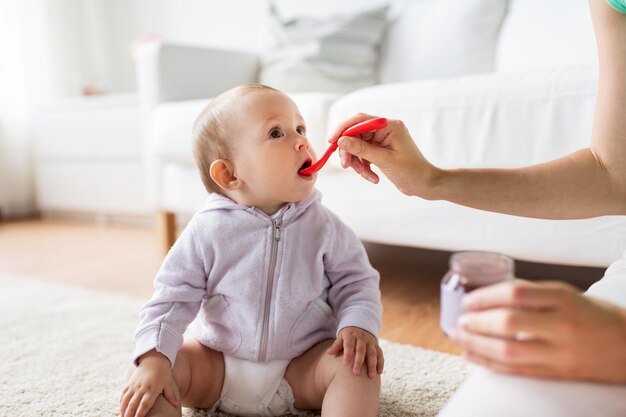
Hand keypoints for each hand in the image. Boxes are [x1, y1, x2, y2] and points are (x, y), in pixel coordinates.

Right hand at [120, 350, 180, 416]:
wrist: (153, 359)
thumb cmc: (163, 373)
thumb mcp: (168, 383)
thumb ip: (171, 395)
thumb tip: (176, 405)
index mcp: (152, 389)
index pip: (145, 403)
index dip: (141, 412)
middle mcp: (142, 387)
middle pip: (133, 404)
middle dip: (129, 414)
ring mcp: (134, 385)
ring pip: (126, 400)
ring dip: (123, 410)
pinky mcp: (129, 383)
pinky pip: (123, 394)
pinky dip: (121, 403)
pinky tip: (121, 410)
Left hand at [327, 326, 383, 377]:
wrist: (360, 325)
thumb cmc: (348, 335)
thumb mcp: (341, 337)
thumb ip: (336, 345)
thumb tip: (329, 353)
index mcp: (351, 336)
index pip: (349, 345)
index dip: (348, 355)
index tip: (345, 365)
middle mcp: (362, 338)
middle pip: (361, 350)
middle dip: (359, 362)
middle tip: (356, 373)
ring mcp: (370, 342)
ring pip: (372, 353)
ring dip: (372, 365)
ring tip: (371, 376)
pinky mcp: (376, 345)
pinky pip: (380, 354)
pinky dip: (380, 363)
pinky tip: (379, 372)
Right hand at [329, 113, 438, 196]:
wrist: (425, 185)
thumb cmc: (412, 171)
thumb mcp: (385, 161)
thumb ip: (362, 149)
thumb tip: (341, 141)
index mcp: (389, 126)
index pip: (360, 120)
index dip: (343, 129)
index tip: (332, 142)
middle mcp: (385, 129)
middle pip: (356, 134)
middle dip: (349, 151)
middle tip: (346, 165)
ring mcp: (382, 140)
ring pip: (357, 147)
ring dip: (357, 162)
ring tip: (366, 175)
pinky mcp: (380, 151)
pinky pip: (363, 155)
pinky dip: (364, 167)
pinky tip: (373, 177)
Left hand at [450, 279, 625, 382]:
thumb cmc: (590, 314)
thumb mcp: (565, 293)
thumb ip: (530, 293)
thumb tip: (489, 293)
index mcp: (563, 299)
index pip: (516, 294)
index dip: (486, 296)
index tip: (468, 300)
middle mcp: (562, 326)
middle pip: (510, 324)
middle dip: (478, 322)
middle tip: (461, 320)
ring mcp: (560, 353)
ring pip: (509, 352)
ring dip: (477, 345)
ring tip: (459, 337)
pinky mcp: (557, 373)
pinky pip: (517, 370)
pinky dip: (489, 363)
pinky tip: (472, 355)